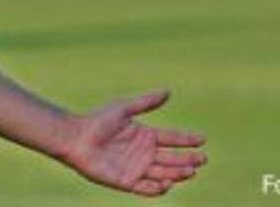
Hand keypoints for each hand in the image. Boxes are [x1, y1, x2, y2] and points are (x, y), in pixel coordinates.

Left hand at [59, 90, 206, 196]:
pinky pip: (146, 188)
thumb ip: (146, 102)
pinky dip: (158, 188)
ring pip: (163, 174)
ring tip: (190, 171)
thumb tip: (168, 91)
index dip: (186, 139)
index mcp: (145, 135)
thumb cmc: (98, 121)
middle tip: (202, 159)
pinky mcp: (126, 182)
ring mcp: (136, 168)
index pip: (171, 138)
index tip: (202, 138)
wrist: (76, 138)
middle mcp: (144, 153)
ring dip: (178, 174)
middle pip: (171, 158)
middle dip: (188, 159)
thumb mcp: (124, 108)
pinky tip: (168, 183)